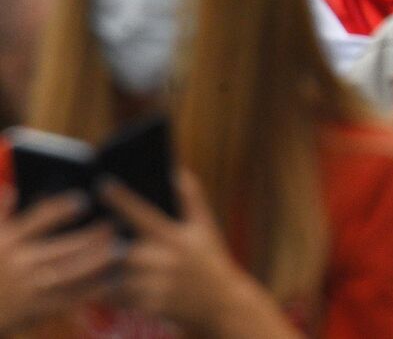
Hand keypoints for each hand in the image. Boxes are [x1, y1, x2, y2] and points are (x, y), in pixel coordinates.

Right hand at [0, 189, 118, 331]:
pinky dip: (92, 289)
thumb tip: (9, 190)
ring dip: (98, 261)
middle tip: (113, 226)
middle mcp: (21, 263)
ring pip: (72, 272)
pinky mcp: (34, 308)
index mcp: (9, 242)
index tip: (83, 201)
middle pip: (65, 247)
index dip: (64, 209)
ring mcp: (29, 287)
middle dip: (92, 236)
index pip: (41, 219)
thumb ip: (0, 216)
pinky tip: (111, 280)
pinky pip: (68, 298)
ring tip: (119, 249)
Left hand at [102, 171, 257, 331]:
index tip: (102, 184)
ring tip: (88, 265)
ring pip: (118, 277)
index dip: (121, 199)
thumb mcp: (206, 228)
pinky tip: (104, 288)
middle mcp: (167, 260)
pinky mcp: (152, 307)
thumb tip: (176, 171)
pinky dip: (110, 294)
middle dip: (105, 246)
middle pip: (123, 250)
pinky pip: (121, 300)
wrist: (221, 304)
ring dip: (104, 272)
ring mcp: (159, 285)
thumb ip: (191, 199)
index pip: (143, 213)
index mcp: (176, 237)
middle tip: (83, 237)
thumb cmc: (210, 260)